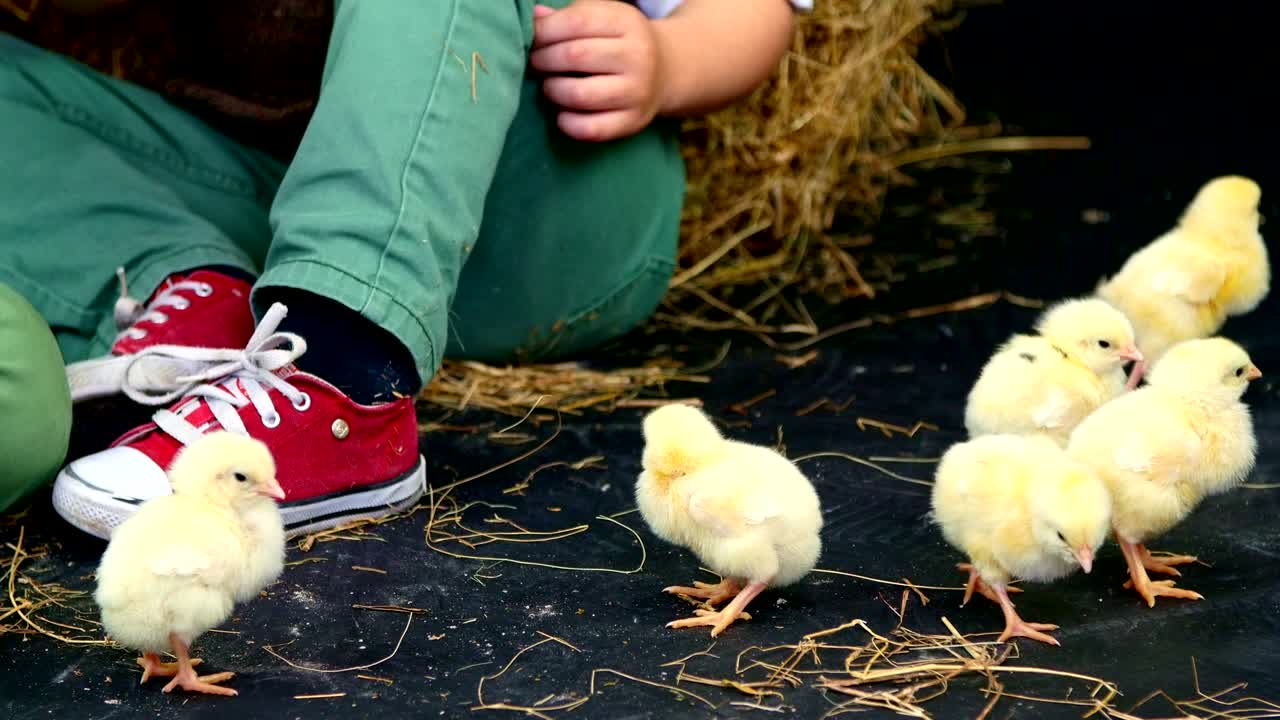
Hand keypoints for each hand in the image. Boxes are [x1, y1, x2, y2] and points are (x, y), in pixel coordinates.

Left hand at [529, 1, 668, 141]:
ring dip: (552, 90)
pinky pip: (591, 129)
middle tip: (535, 63)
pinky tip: (562, 114)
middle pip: (575, 56)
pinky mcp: (633, 122)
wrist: (667, 71)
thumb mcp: (605, 17)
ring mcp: (637, 92)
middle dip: (543, 60)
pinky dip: (568, 123)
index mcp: (627, 23)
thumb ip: (571, 16)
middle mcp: (637, 57)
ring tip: (549, 86)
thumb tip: (535, 18)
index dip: (545, 31)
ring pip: (579, 95)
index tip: (533, 39)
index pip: (578, 21)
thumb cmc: (622, 41)